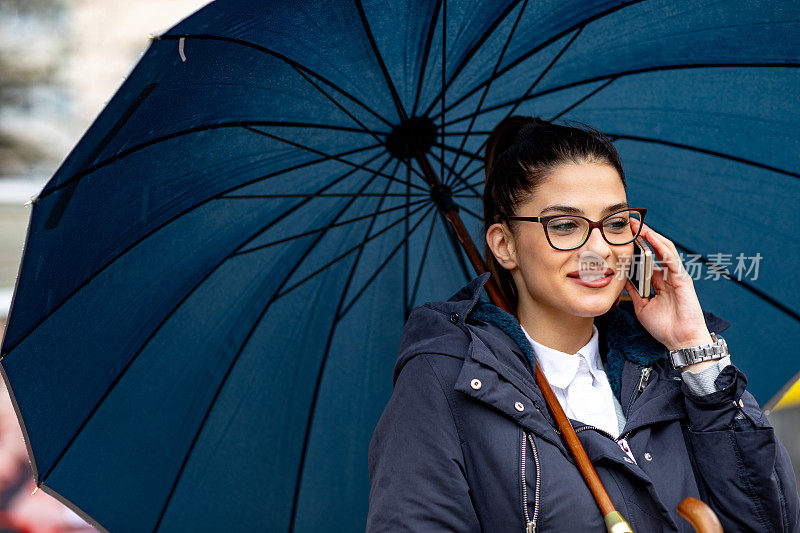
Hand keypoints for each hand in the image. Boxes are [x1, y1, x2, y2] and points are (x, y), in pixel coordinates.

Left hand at [624, 218, 712, 358]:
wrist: (680, 341)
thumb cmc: (664, 326)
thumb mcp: (642, 306)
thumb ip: (634, 291)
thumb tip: (620, 279)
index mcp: (659, 281)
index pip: (648, 258)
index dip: (637, 246)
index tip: (622, 236)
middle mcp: (668, 275)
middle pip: (656, 249)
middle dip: (643, 235)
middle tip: (628, 223)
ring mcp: (676, 276)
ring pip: (664, 250)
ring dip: (652, 236)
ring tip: (638, 226)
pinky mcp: (683, 279)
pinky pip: (671, 259)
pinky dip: (662, 248)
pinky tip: (652, 239)